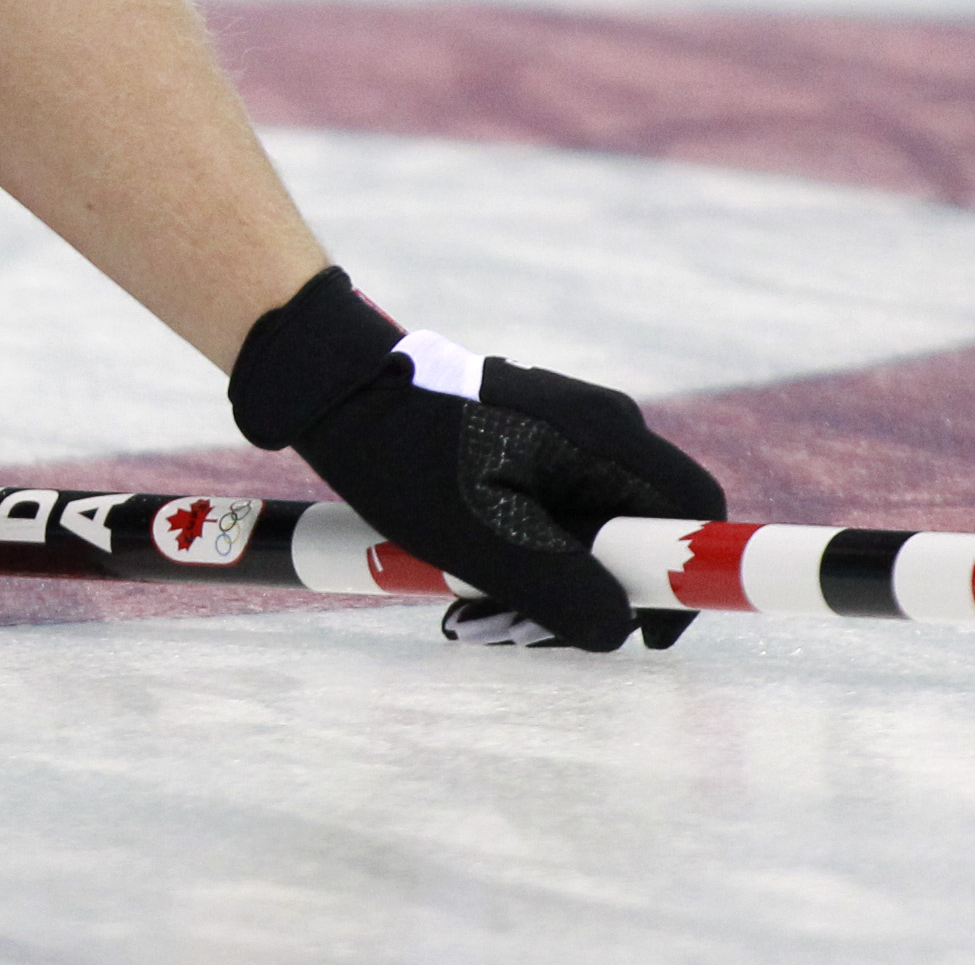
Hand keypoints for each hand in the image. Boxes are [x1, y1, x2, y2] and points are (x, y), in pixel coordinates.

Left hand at [231, 266, 726, 652]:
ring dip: (548, 583)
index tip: (643, 631)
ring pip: (587, 531)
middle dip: (596, 594)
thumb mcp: (486, 539)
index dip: (687, 578)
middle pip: (637, 531)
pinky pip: (548, 514)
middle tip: (520, 635)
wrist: (332, 392)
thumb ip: (567, 592)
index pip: (696, 511)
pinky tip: (465, 586)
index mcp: (606, 435)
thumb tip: (622, 634)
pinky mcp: (522, 446)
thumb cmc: (406, 457)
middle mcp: (597, 428)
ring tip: (471, 615)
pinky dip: (521, 555)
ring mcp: (559, 434)